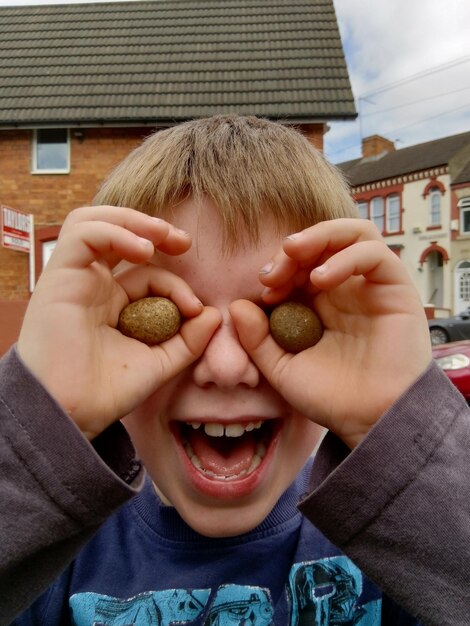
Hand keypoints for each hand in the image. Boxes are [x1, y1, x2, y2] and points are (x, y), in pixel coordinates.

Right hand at [18, 206, 220, 439]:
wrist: (72, 413)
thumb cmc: (108, 392)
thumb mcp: (160, 362)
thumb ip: (189, 340)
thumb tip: (215, 314)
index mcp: (114, 304)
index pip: (148, 275)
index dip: (176, 284)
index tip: (196, 309)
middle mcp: (93, 286)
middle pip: (119, 235)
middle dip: (154, 230)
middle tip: (183, 241)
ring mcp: (75, 278)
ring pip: (96, 223)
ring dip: (133, 222)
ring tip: (161, 236)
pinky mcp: (59, 275)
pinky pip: (82, 234)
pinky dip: (115, 232)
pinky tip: (142, 249)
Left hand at [231, 219, 431, 448]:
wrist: (371, 421)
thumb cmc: (330, 397)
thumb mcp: (282, 369)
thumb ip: (257, 340)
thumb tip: (237, 306)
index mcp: (318, 303)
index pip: (298, 264)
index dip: (278, 267)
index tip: (264, 290)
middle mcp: (345, 288)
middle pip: (321, 242)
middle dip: (292, 249)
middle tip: (273, 271)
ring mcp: (370, 286)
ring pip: (351, 234)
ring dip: (319, 236)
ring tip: (294, 253)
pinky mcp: (395, 287)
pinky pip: (374, 254)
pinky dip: (346, 257)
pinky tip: (322, 279)